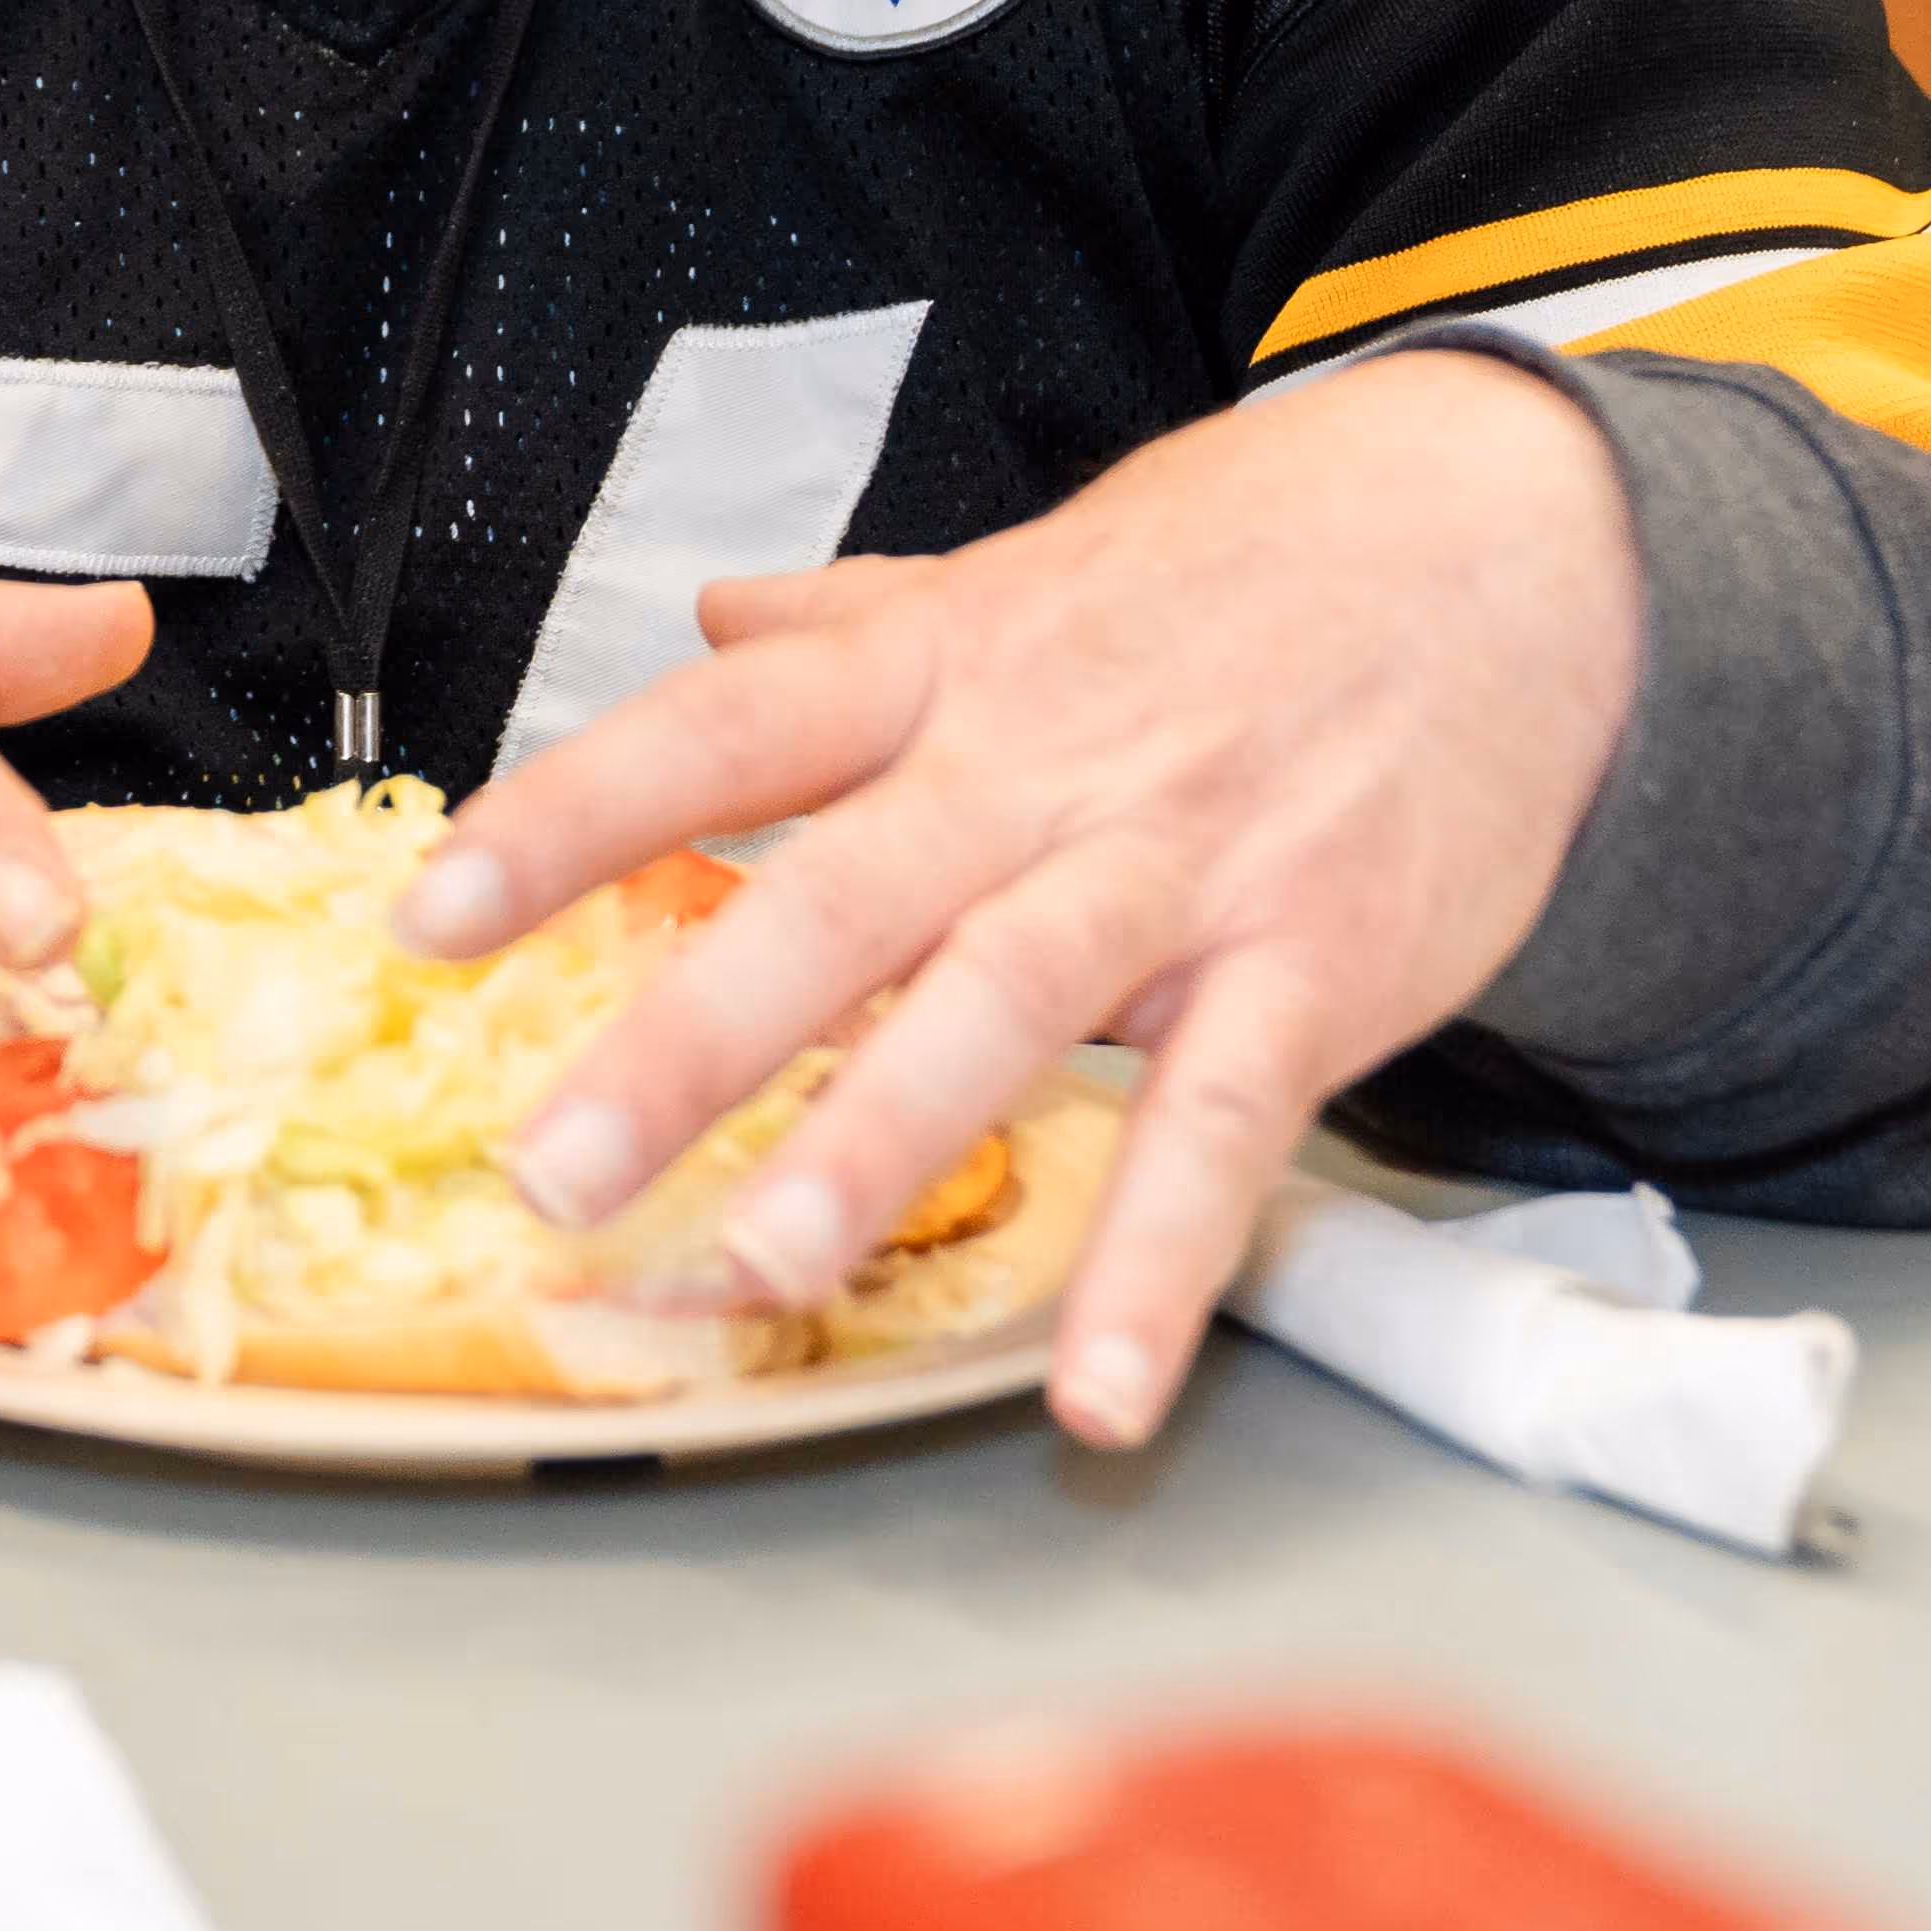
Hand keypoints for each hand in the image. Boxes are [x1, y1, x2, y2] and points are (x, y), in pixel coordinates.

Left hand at [388, 352, 1639, 1448]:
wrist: (1498, 538)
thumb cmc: (1237, 570)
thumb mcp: (1024, 571)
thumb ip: (858, 620)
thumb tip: (704, 616)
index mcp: (945, 666)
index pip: (721, 731)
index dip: (573, 813)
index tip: (432, 910)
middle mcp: (1036, 766)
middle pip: (835, 898)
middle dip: (686, 1037)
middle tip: (550, 1168)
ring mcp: (1176, 870)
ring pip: (1004, 1008)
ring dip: (881, 1141)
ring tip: (763, 1265)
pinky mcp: (1314, 967)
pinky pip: (1223, 1130)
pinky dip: (1160, 1264)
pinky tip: (1096, 1392)